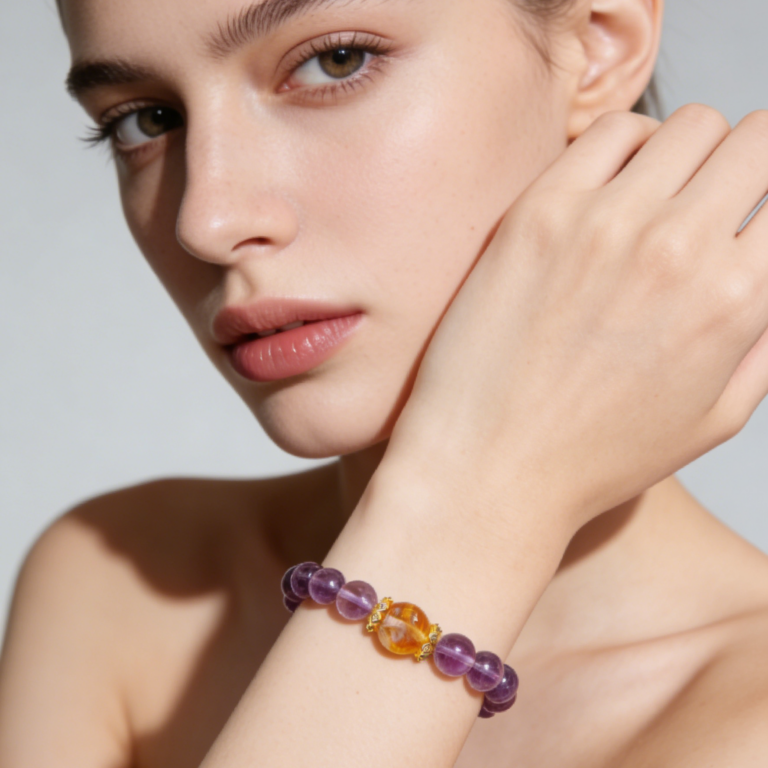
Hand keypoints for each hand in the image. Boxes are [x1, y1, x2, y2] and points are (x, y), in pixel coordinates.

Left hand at [384, 105, 767, 535]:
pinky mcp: (539, 213)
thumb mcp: (716, 416)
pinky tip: (611, 189)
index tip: (749, 221)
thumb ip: (764, 336)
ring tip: (662, 194)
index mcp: (736, 300)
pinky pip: (610, 132)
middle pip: (756, 139)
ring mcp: (604, 223)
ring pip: (689, 126)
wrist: (490, 465)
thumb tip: (764, 266)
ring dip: (689, 153)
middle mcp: (678, 249)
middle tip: (715, 198)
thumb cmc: (596, 455)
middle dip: (748, 164)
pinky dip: (626, 148)